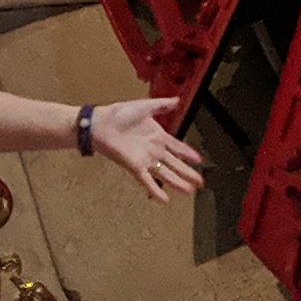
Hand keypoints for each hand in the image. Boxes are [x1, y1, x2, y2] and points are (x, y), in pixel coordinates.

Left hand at [87, 99, 206, 207]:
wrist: (101, 124)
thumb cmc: (118, 114)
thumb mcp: (145, 106)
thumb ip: (162, 105)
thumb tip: (177, 100)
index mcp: (158, 136)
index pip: (178, 147)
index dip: (189, 154)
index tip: (199, 160)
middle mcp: (154, 150)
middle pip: (175, 164)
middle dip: (188, 173)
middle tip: (200, 182)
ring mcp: (146, 160)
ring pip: (166, 174)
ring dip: (178, 183)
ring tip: (189, 191)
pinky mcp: (135, 167)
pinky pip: (148, 181)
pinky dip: (156, 190)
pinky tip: (165, 200)